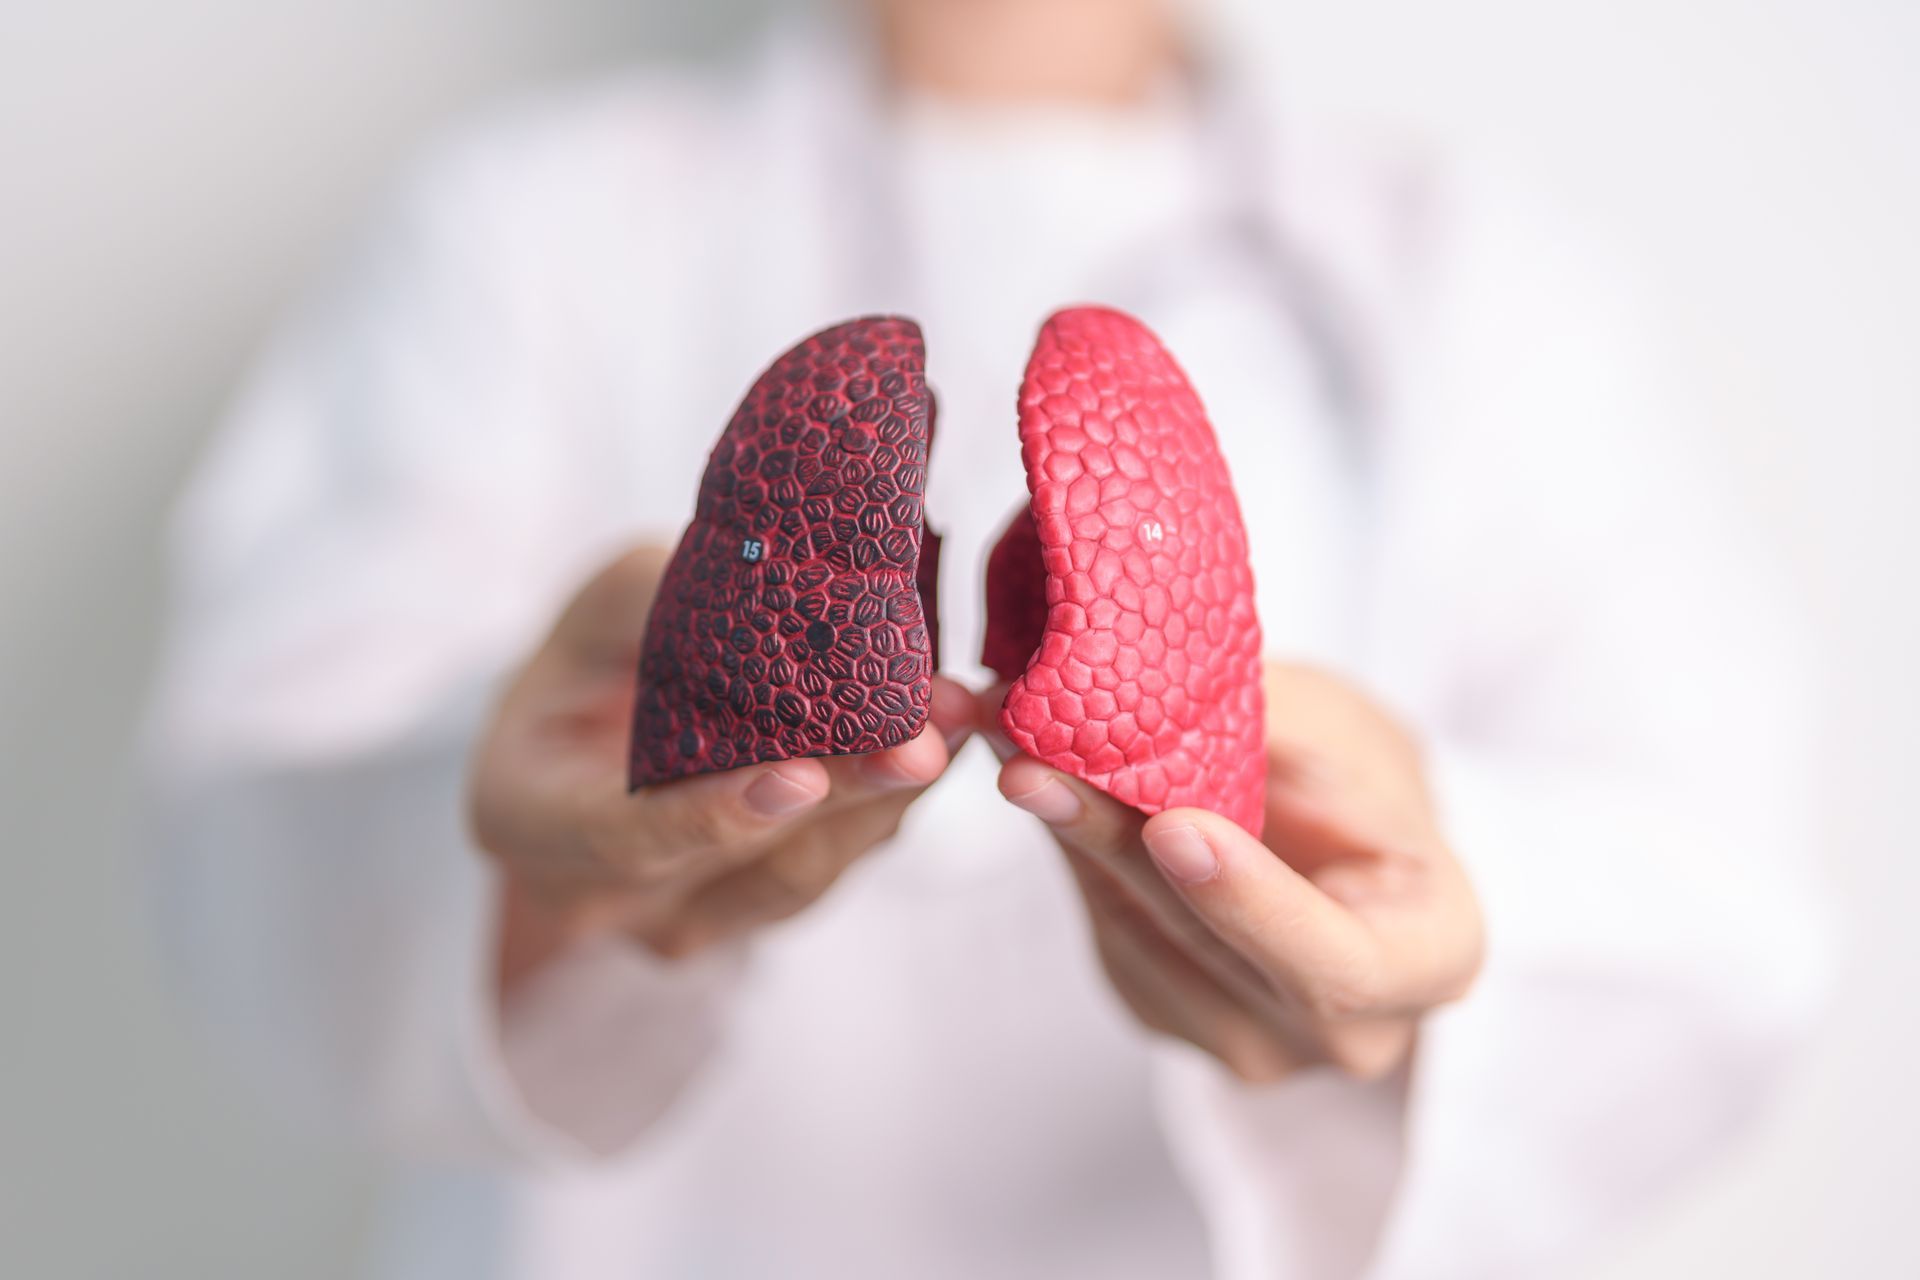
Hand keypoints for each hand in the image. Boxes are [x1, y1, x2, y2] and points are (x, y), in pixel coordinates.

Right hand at [469, 546, 970, 989]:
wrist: (595, 720)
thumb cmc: (590, 652)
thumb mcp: (601, 603)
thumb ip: (662, 601)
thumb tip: (768, 582)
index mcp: (526, 816)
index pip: (626, 835)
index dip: (714, 813)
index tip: (800, 778)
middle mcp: (598, 895)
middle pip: (737, 861)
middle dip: (844, 795)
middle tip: (926, 737)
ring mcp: (678, 919)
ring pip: (802, 875)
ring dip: (888, 801)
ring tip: (958, 720)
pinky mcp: (753, 912)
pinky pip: (831, 868)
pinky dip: (890, 806)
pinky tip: (945, 741)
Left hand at [984, 662, 1482, 1082]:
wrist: (1344, 830)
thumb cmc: (1367, 777)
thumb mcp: (1347, 733)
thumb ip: (1263, 735)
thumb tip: (1140, 694)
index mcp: (1428, 958)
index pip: (1335, 960)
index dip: (1248, 901)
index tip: (1174, 826)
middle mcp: (1342, 1031)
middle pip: (1206, 943)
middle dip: (1111, 839)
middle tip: (1030, 760)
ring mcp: (1245, 1038)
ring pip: (1136, 932)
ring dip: (1060, 832)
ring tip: (996, 739)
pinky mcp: (1163, 1009)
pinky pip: (1107, 926)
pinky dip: (1065, 847)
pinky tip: (1030, 777)